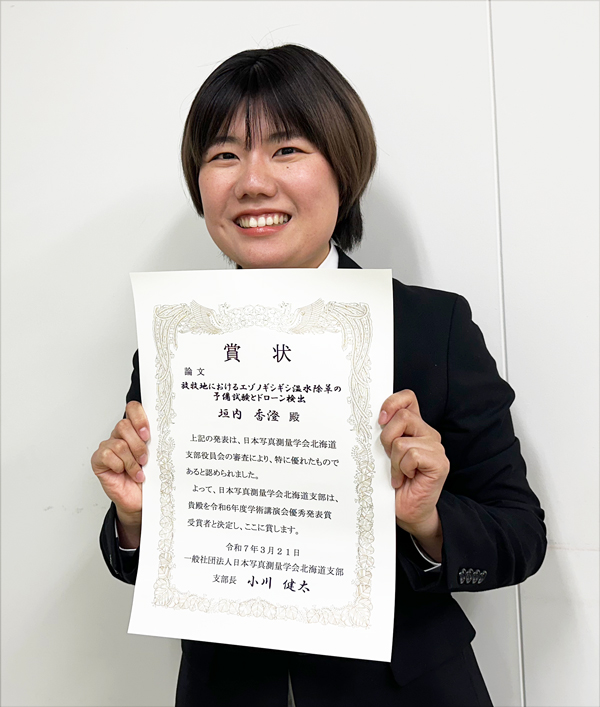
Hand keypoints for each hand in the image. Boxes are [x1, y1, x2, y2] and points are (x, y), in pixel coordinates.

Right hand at [91, 401, 148, 545]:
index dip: (139, 417)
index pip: (133, 409)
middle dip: (138, 444)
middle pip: (124, 425)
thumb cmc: (149, 478)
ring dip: (131, 459)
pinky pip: (106, 454)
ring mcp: (109, 447)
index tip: (148, 433)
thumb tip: (171, 429)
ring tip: (139, 470)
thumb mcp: (157, 457)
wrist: (139, 501)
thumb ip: (158, 441)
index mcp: (135, 430)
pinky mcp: (99, 460)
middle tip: (146, 458)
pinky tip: (125, 473)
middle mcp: (120, 436)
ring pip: (118, 442)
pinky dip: (119, 465)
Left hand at [379, 390, 448, 560]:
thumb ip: (382, 432)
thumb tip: (371, 419)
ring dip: (394, 461)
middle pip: (402, 417)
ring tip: (398, 473)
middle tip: (387, 458)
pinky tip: (406, 479)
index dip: (392, 403)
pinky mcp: (439, 463)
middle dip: (386, 439)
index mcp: (414, 427)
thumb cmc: (392, 482)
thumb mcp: (382, 452)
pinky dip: (402, 469)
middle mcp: (427, 434)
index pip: (407, 398)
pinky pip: (412, 455)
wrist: (406, 511)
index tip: (380, 420)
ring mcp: (436, 448)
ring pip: (403, 441)